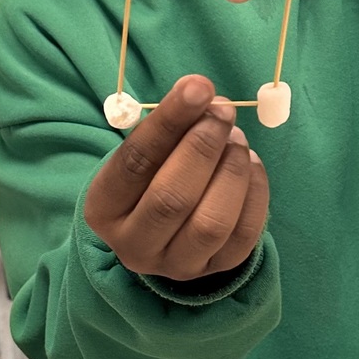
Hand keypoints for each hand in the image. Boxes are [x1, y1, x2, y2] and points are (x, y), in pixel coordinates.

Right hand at [84, 76, 268, 280]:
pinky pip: (245, 235)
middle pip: (171, 198)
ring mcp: (177, 266)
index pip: (134, 163)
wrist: (166, 229)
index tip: (197, 87)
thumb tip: (203, 94)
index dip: (168, 122)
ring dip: (232, 170)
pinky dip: (254, 191)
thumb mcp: (146, 152)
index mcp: (104, 209)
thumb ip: (169, 125)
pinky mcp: (217, 271)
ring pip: (212, 222)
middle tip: (223, 111)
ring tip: (237, 139)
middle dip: (203, 146)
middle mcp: (134, 246)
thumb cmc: (153, 175)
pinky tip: (250, 163)